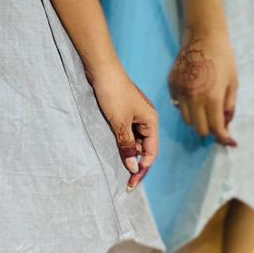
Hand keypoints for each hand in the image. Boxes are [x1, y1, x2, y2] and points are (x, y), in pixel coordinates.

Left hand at [90, 66, 158, 190]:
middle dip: (136, 163)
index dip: (143, 169)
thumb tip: (134, 167)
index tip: (131, 183)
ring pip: (135, 140)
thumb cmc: (113, 94)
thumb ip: (127, 146)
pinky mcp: (125, 111)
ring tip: (119, 167)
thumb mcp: (119, 123)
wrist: (102, 69)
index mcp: (151, 121)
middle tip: (125, 180)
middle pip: (145, 147)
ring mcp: (136, 114)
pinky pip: (127, 132)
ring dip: (128, 153)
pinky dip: (123, 142)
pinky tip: (115, 149)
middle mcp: (147, 119)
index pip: (151, 152)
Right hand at [169, 25, 238, 145]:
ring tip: (206, 112)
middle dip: (210, 130)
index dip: (224, 138)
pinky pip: (178, 105)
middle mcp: (194, 97)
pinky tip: (195, 98)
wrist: (204, 36)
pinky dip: (187, 107)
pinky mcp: (172, 84)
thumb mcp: (233, 83)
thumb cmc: (224, 58)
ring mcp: (180, 91)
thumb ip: (229, 106)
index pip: (216, 128)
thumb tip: (227, 124)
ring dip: (197, 120)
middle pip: (199, 128)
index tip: (229, 141)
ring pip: (187, 119)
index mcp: (212, 98)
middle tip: (218, 126)